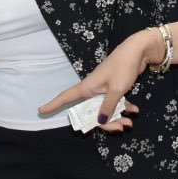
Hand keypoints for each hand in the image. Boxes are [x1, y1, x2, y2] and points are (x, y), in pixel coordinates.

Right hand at [38, 30, 157, 131]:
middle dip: (105, 122)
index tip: (40, 111)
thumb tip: (100, 121)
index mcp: (87, 88)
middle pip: (91, 111)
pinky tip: (135, 110)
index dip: (53, 104)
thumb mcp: (116, 89)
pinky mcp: (115, 87)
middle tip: (121, 128)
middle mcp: (93, 90)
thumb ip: (108, 106)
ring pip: (106, 109)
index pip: (66, 97)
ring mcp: (104, 89)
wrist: (138, 51)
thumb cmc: (122, 67)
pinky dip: (125, 107)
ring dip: (117, 117)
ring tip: (130, 122)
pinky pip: (116, 102)